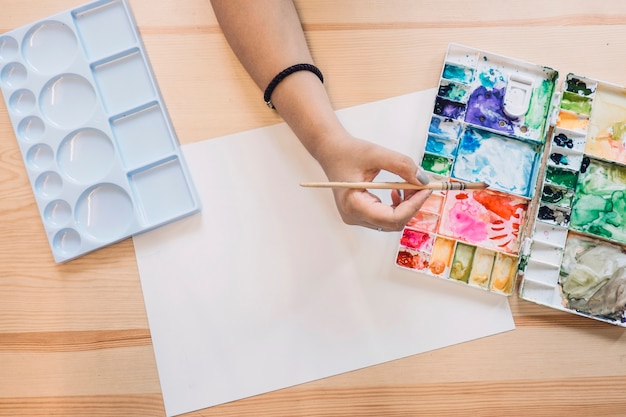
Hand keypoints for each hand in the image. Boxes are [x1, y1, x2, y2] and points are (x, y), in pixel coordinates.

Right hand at [316, 134, 431, 230]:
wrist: (331, 152)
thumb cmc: (348, 152)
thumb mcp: (377, 154)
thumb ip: (402, 166)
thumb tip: (424, 180)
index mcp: (354, 205)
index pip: (392, 218)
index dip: (413, 205)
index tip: (426, 189)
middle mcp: (354, 216)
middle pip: (393, 222)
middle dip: (412, 205)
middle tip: (421, 185)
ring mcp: (356, 217)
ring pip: (391, 222)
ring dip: (406, 205)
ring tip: (408, 185)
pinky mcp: (360, 214)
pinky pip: (385, 217)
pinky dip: (397, 206)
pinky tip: (397, 190)